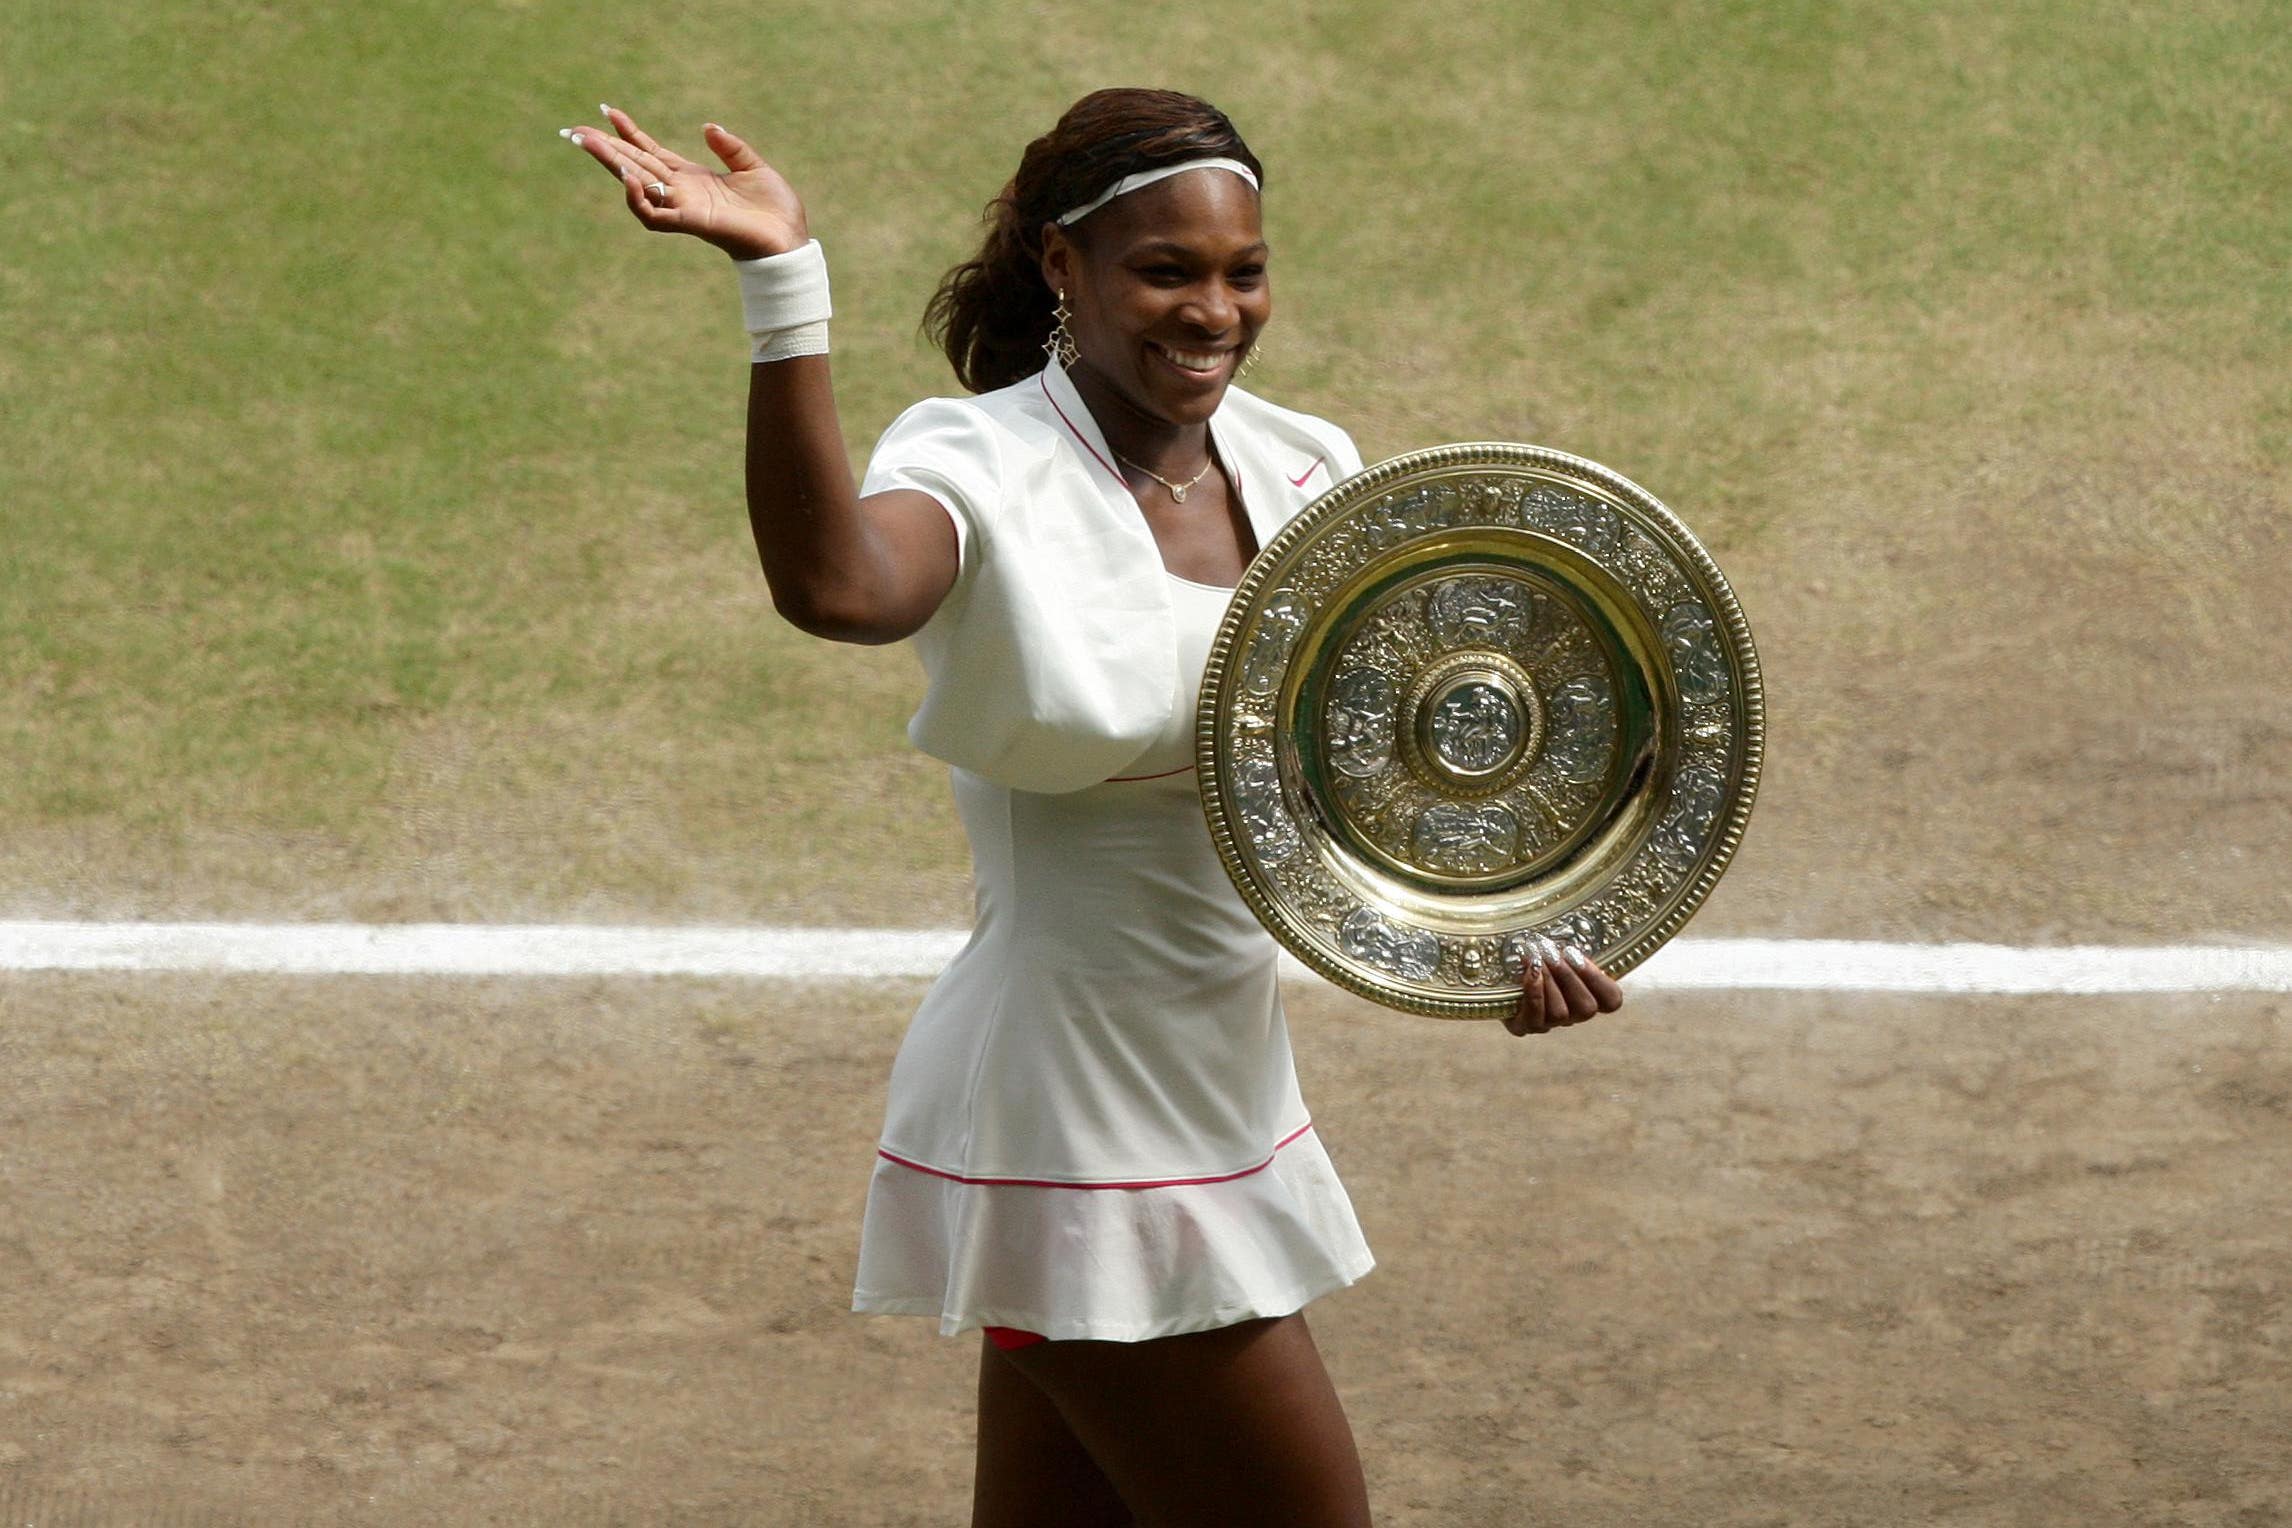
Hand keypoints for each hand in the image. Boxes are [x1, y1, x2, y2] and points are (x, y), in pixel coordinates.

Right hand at [560, 105, 808, 260]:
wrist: (790, 240)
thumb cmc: (775, 209)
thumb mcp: (753, 167)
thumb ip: (729, 147)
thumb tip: (707, 127)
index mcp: (693, 177)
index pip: (651, 151)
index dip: (630, 132)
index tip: (607, 110)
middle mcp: (682, 191)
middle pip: (634, 164)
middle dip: (605, 148)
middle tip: (574, 130)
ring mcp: (683, 207)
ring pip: (636, 185)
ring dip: (612, 164)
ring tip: (589, 142)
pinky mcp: (691, 222)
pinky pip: (654, 215)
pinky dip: (639, 199)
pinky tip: (627, 178)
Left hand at [1504, 936, 1623, 1036]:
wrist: (1495, 968)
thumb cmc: (1533, 952)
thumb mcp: (1556, 946)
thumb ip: (1571, 945)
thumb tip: (1578, 920)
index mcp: (1588, 994)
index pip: (1612, 1000)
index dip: (1599, 980)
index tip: (1577, 954)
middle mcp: (1572, 1015)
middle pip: (1587, 1009)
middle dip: (1570, 978)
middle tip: (1554, 955)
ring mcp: (1549, 1024)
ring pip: (1561, 1014)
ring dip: (1549, 982)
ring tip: (1538, 959)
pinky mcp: (1523, 1027)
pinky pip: (1535, 1018)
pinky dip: (1534, 992)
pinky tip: (1530, 972)